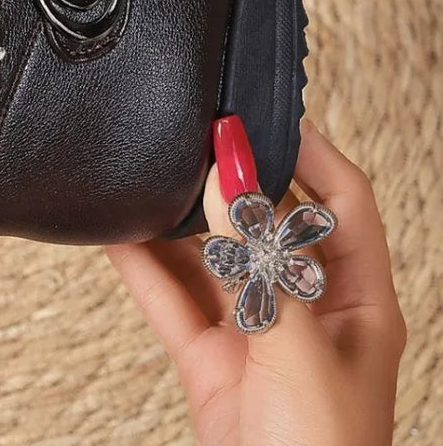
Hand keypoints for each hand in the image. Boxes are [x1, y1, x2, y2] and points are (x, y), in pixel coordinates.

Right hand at [105, 119, 405, 445]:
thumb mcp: (297, 348)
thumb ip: (258, 259)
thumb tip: (231, 173)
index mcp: (358, 303)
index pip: (343, 202)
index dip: (310, 150)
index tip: (259, 111)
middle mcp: (306, 308)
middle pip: (270, 221)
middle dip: (233, 178)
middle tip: (192, 133)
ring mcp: (255, 333)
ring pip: (212, 256)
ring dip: (178, 219)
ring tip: (146, 172)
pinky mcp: (210, 360)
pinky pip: (170, 298)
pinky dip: (140, 265)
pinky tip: (112, 232)